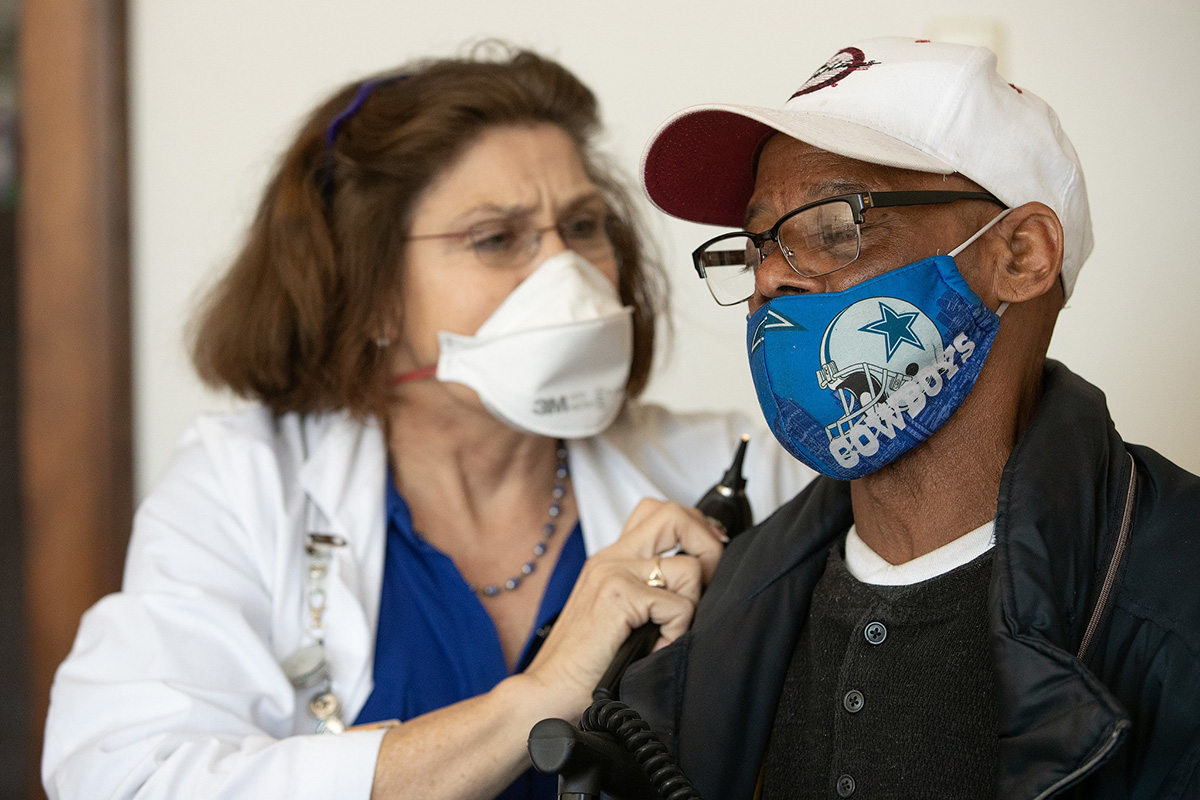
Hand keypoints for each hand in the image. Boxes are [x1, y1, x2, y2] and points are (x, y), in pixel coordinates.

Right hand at [519, 499, 726, 717]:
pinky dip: (678, 631)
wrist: (547, 691)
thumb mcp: (618, 614)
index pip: (661, 514)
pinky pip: (678, 605)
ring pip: (689, 566)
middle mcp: (612, 558)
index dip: (695, 531)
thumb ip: (646, 591)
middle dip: (707, 545)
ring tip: (671, 630)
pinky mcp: (616, 598)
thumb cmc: (584, 663)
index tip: (708, 563)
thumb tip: (699, 585)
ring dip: (692, 603)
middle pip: (675, 516)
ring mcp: (613, 574)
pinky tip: (657, 646)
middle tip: (707, 583)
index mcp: (612, 558)